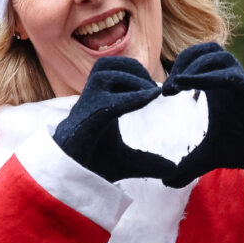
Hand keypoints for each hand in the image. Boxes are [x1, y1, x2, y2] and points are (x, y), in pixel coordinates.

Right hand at [53, 57, 175, 182]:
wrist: (71, 178)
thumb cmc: (93, 163)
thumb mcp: (128, 160)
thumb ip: (150, 161)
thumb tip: (172, 170)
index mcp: (99, 100)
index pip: (113, 70)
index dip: (137, 72)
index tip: (159, 88)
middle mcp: (91, 98)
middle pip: (109, 64)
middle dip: (136, 69)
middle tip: (157, 87)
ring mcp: (87, 105)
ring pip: (106, 73)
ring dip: (133, 78)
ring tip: (153, 92)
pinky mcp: (87, 118)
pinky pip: (111, 98)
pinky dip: (133, 96)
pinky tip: (151, 98)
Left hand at [161, 43, 243, 186]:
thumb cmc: (242, 145)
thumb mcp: (207, 156)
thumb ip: (186, 167)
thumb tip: (167, 183)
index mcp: (217, 85)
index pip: (197, 58)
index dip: (179, 66)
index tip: (164, 91)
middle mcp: (229, 78)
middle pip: (206, 49)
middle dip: (184, 60)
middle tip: (169, 87)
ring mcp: (241, 82)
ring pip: (218, 55)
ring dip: (193, 66)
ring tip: (177, 85)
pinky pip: (228, 75)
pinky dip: (206, 77)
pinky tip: (186, 86)